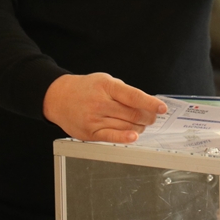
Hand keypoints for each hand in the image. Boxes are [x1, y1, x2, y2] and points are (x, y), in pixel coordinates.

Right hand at [43, 73, 166, 142]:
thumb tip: (146, 104)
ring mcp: (94, 119)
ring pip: (126, 127)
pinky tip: (134, 136)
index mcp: (106, 86)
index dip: (150, 103)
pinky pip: (112, 137)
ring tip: (140, 125)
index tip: (162, 108)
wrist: (58, 98)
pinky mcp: (90, 133)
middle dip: (148, 118)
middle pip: (133, 114)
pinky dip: (125, 138)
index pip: (133, 96)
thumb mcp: (105, 81)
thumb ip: (124, 92)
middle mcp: (100, 103)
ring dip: (139, 128)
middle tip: (152, 117)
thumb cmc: (85, 89)